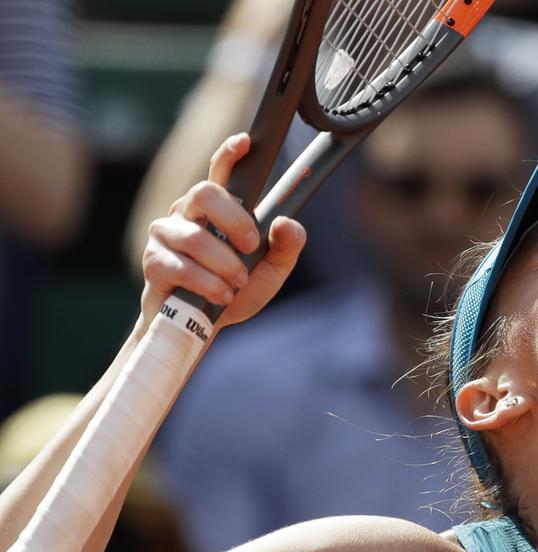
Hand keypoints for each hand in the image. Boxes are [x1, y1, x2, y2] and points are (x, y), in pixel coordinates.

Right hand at [141, 134, 304, 328]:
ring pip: (195, 237)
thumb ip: (285, 247)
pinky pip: (180, 266)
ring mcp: (166, 234)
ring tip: (237, 283)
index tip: (246, 142)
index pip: (220, 172)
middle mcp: (187, 213)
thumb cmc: (234, 290)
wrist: (200, 327)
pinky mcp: (154, 261)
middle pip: (204, 192)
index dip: (230, 154)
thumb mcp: (271, 271)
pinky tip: (220, 295)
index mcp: (216, 209)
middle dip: (234, 219)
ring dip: (224, 264)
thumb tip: (286, 224)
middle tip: (250, 245)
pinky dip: (208, 284)